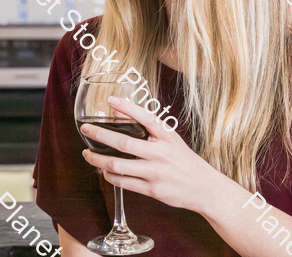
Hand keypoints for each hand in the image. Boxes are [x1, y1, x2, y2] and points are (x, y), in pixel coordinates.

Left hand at [80, 95, 228, 214]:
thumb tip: (119, 113)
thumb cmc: (184, 161)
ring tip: (88, 155)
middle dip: (100, 135)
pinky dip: (110, 176)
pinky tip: (104, 171)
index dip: (128, 108)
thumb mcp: (171, 140)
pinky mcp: (152, 190)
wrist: (206, 189)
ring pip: (118, 165)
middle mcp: (161, 154)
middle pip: (124, 143)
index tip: (111, 100)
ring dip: (98, 159)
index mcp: (167, 137)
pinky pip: (124, 183)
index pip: (146, 118)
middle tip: (86, 129)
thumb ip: (148, 127)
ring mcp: (156, 173)